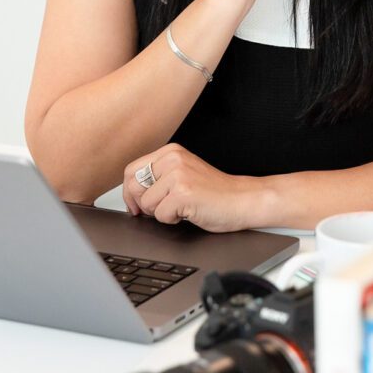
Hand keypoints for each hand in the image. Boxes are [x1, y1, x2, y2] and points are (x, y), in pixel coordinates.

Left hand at [122, 143, 258, 232]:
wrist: (242, 200)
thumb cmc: (215, 192)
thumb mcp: (183, 174)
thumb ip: (159, 176)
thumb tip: (131, 193)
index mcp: (171, 152)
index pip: (131, 170)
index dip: (130, 192)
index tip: (135, 205)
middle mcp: (173, 159)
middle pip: (133, 187)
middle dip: (143, 204)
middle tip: (162, 209)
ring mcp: (178, 175)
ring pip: (146, 203)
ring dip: (161, 213)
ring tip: (181, 208)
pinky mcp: (183, 193)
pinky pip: (160, 215)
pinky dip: (172, 220)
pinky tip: (188, 212)